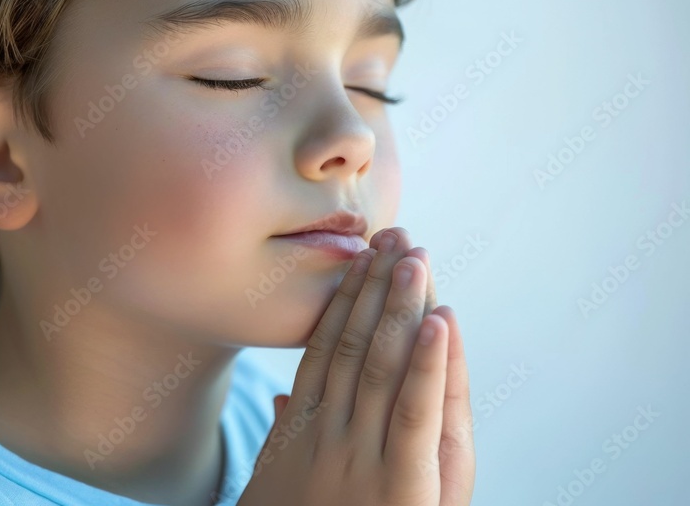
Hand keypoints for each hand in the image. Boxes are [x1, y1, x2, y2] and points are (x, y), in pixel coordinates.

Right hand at [238, 227, 474, 505]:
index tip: (358, 260)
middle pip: (353, 346)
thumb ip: (286, 436)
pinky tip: (440, 317)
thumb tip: (284, 396)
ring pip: (382, 367)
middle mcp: (328, 434)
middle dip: (375, 288)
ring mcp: (361, 458)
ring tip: (416, 256)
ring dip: (401, 307)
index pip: (324, 351)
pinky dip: (428, 364)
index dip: (344, 302)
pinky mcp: (402, 485)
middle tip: (393, 234)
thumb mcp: (274, 486)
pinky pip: (415, 413)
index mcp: (301, 431)